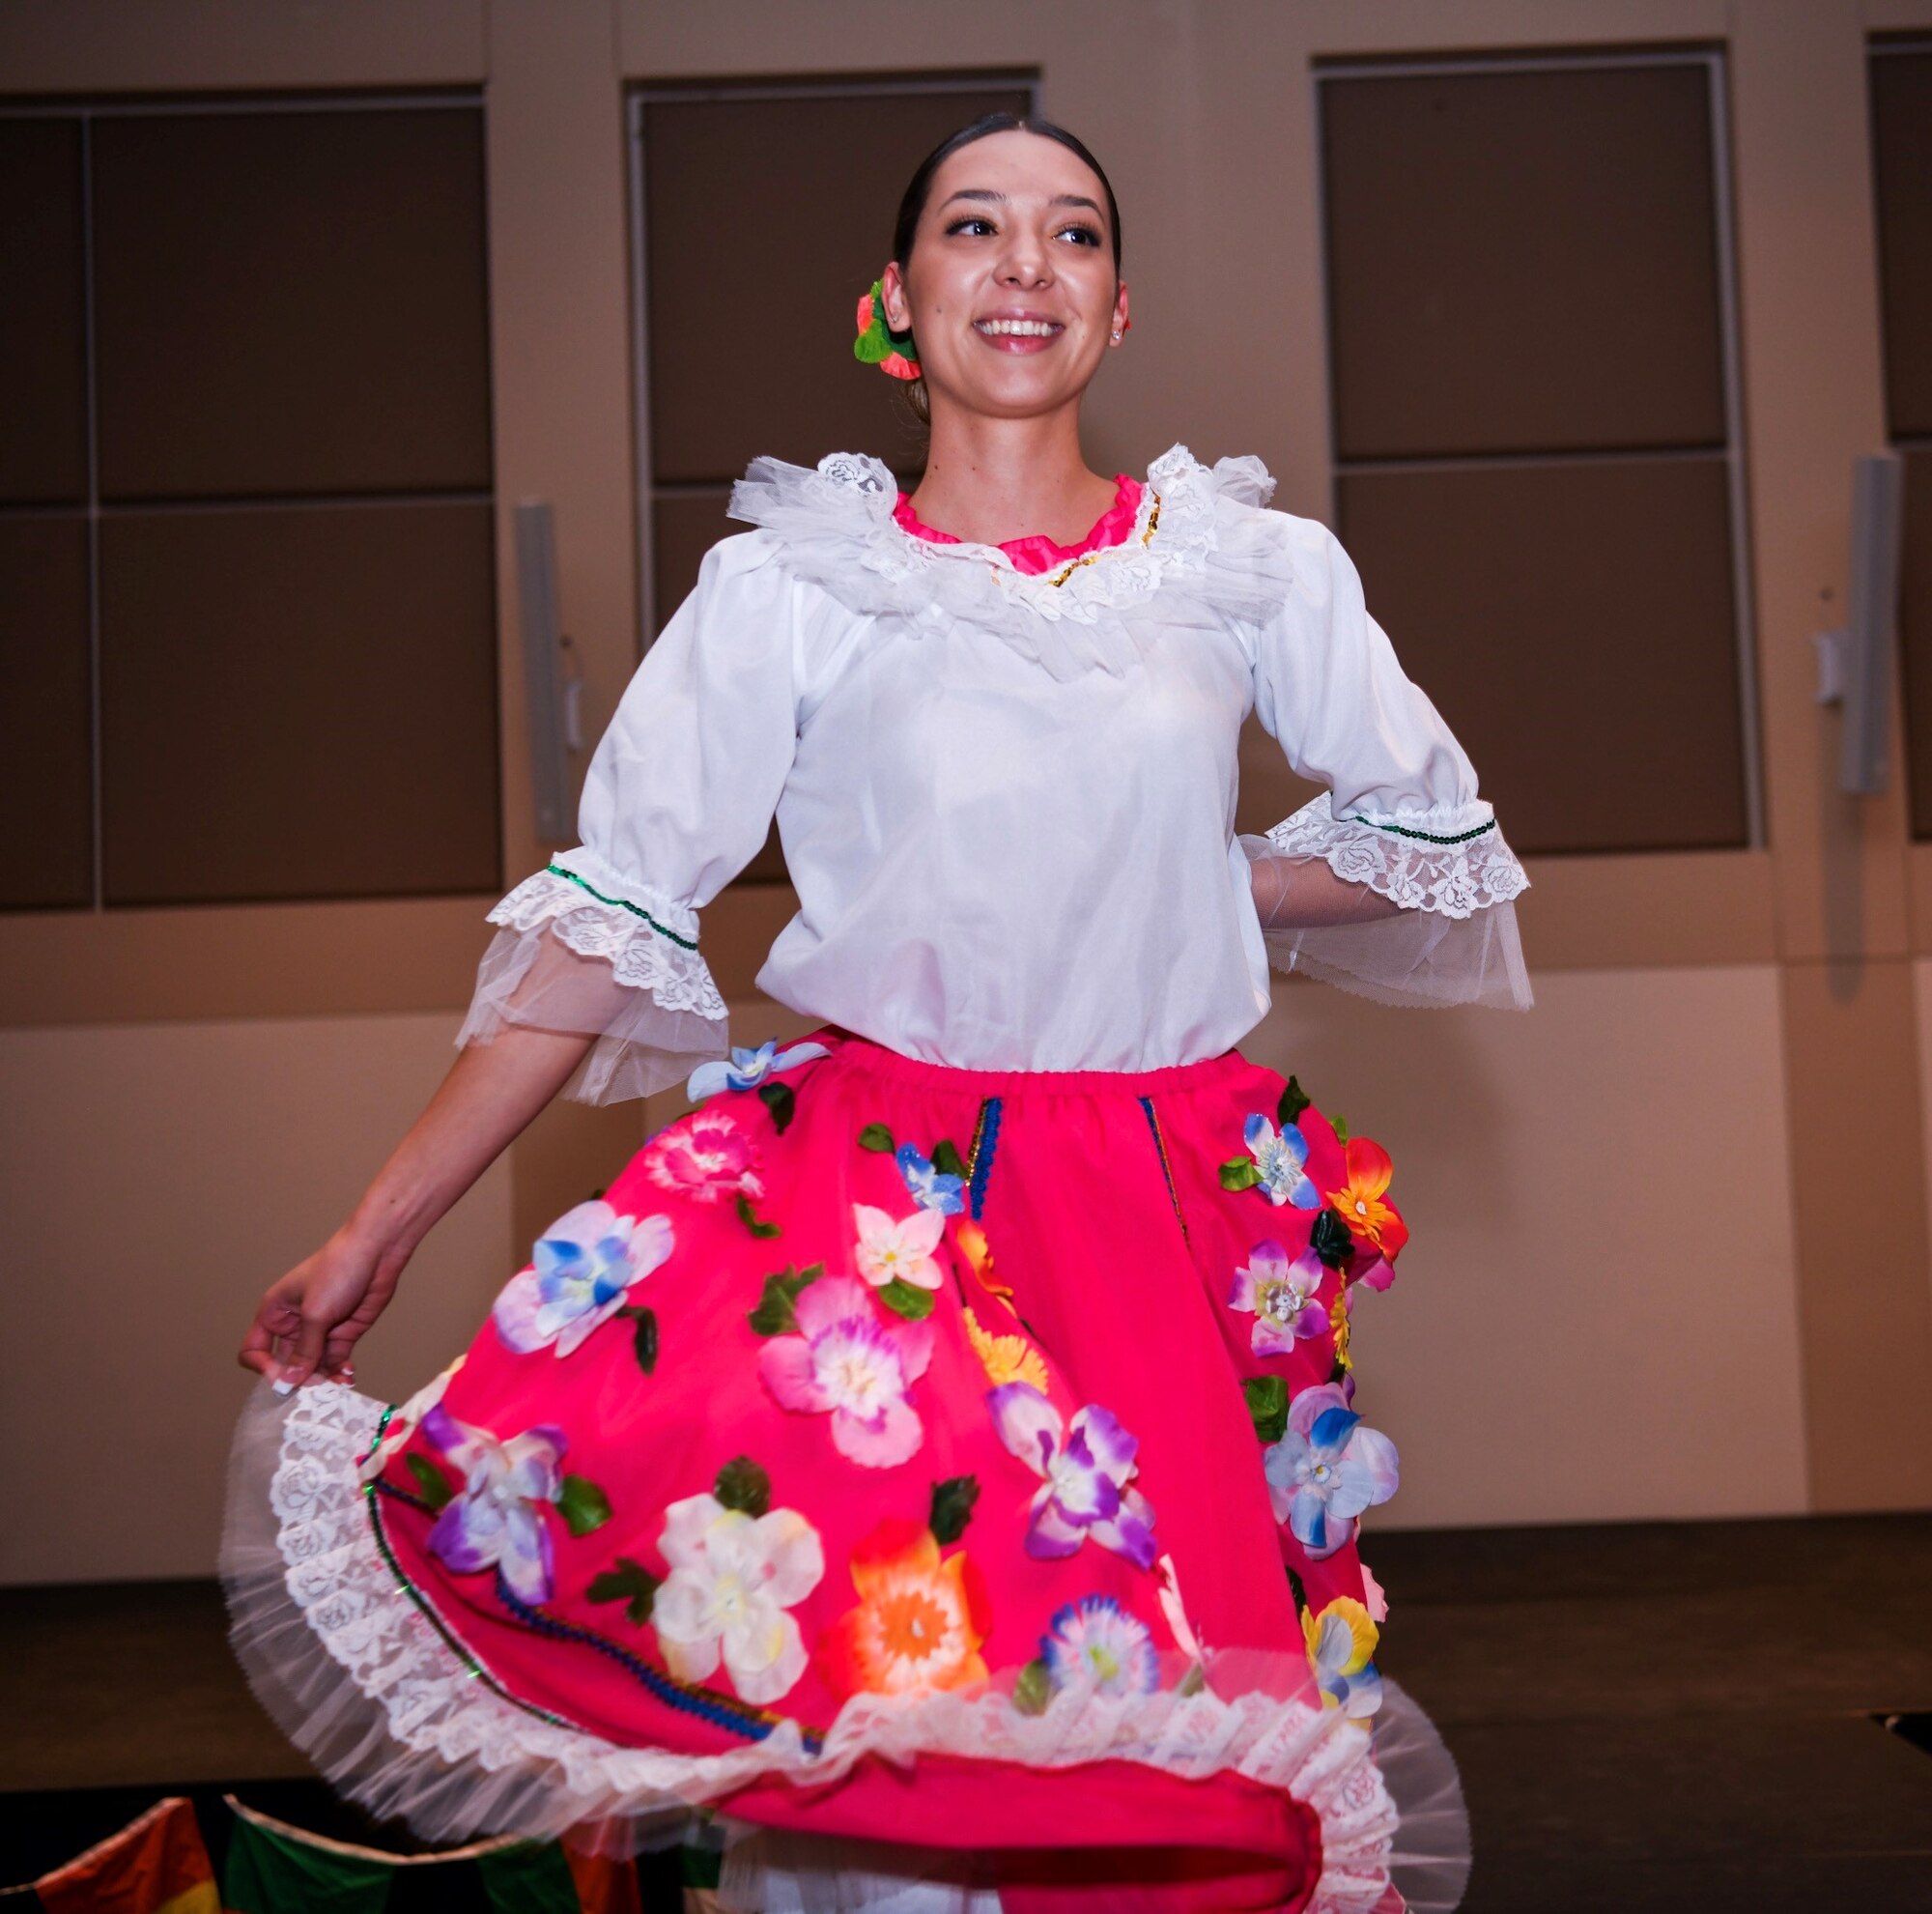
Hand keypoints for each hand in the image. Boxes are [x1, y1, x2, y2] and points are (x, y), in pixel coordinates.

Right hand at [237, 1226, 404, 1391]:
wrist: (377, 1253)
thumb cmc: (338, 1270)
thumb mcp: (315, 1313)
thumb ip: (303, 1351)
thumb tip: (289, 1381)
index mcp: (274, 1313)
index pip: (255, 1350)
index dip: (265, 1368)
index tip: (284, 1380)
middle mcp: (293, 1325)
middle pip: (286, 1364)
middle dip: (299, 1380)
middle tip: (316, 1391)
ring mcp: (319, 1331)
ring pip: (312, 1367)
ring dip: (322, 1380)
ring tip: (336, 1387)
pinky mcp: (342, 1334)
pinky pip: (334, 1361)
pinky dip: (338, 1372)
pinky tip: (347, 1376)